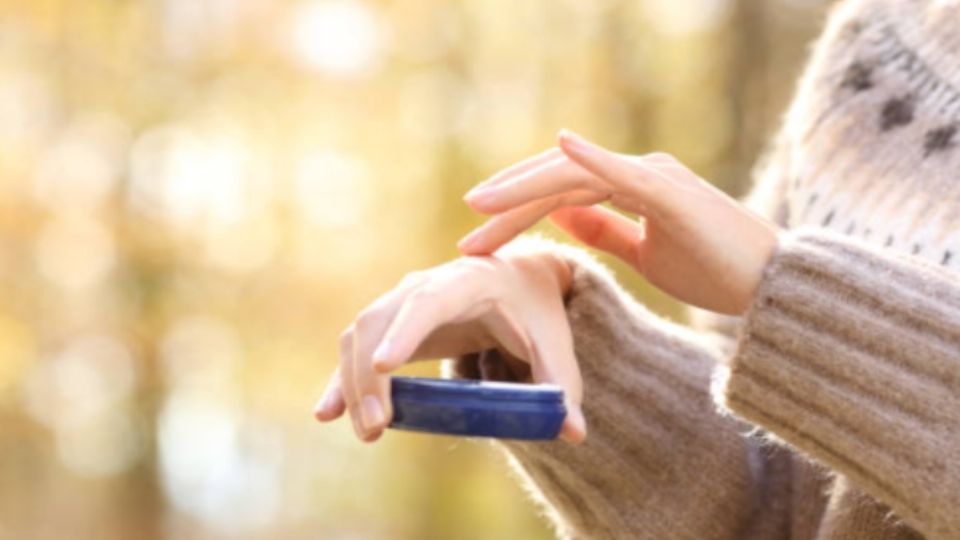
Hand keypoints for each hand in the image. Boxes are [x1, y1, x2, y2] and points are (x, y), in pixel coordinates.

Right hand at [313, 250, 586, 443]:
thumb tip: (572, 432)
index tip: (384, 367)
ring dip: (353, 382)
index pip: (428, 300)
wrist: (520, 281)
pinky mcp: (392, 324)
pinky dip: (340, 378)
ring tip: (369, 433)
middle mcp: (426, 283)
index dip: (404, 331)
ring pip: (360, 334)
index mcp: (469, 279)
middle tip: (378, 428)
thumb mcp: (557, 344)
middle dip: (370, 375)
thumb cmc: (538, 310)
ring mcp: (402, 301)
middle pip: (380, 320)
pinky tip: (327, 413)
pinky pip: (356, 347)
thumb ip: (563, 385)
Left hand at [458, 130, 778, 314]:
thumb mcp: (645, 252)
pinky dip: (591, 156)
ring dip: (525, 189)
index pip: (562, 193)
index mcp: (632, 186)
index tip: (479, 237)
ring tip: (480, 203)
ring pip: (574, 175)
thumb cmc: (714, 271)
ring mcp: (654, 176)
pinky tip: (560, 144)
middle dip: (508, 204)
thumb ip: (605, 230)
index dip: (517, 212)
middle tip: (468, 230)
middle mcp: (639, 172)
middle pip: (558, 181)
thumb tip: (562, 217)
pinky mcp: (671, 191)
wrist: (772, 289)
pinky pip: (623, 170)